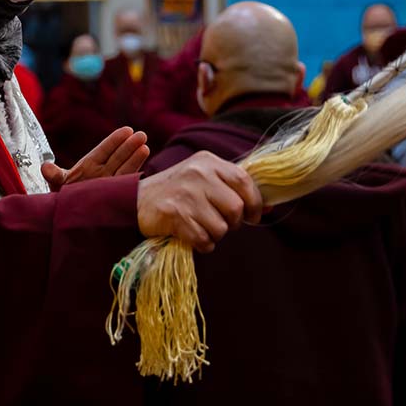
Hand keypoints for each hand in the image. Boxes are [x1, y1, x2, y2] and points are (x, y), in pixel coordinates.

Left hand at [41, 127, 149, 190]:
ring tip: (145, 147)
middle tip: (141, 135)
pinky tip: (145, 173)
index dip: (115, 141)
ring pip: (125, 169)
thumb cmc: (63, 199)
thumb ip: (55, 175)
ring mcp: (110, 184)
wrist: (68, 219)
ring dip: (135, 158)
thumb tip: (44, 167)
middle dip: (129, 146)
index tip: (126, 130)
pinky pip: (127, 186)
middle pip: (117, 157)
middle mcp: (102, 173)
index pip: (104, 150)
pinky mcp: (116, 197)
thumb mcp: (58, 185)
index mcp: (89, 166)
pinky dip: (136, 180)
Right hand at [137, 151, 262, 252]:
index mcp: (208, 162)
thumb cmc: (177, 192)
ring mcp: (186, 194)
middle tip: (221, 224)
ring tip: (201, 227)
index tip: (253, 216)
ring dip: (215, 235)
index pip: (245, 182)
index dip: (255, 203)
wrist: (135, 200)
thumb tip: (270, 206)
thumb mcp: (204, 179)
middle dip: (233, 223)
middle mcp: (198, 174)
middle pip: (236, 208)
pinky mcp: (175, 214)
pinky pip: (204, 239)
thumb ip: (233, 188)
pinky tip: (192, 236)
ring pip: (221, 227)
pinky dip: (202, 244)